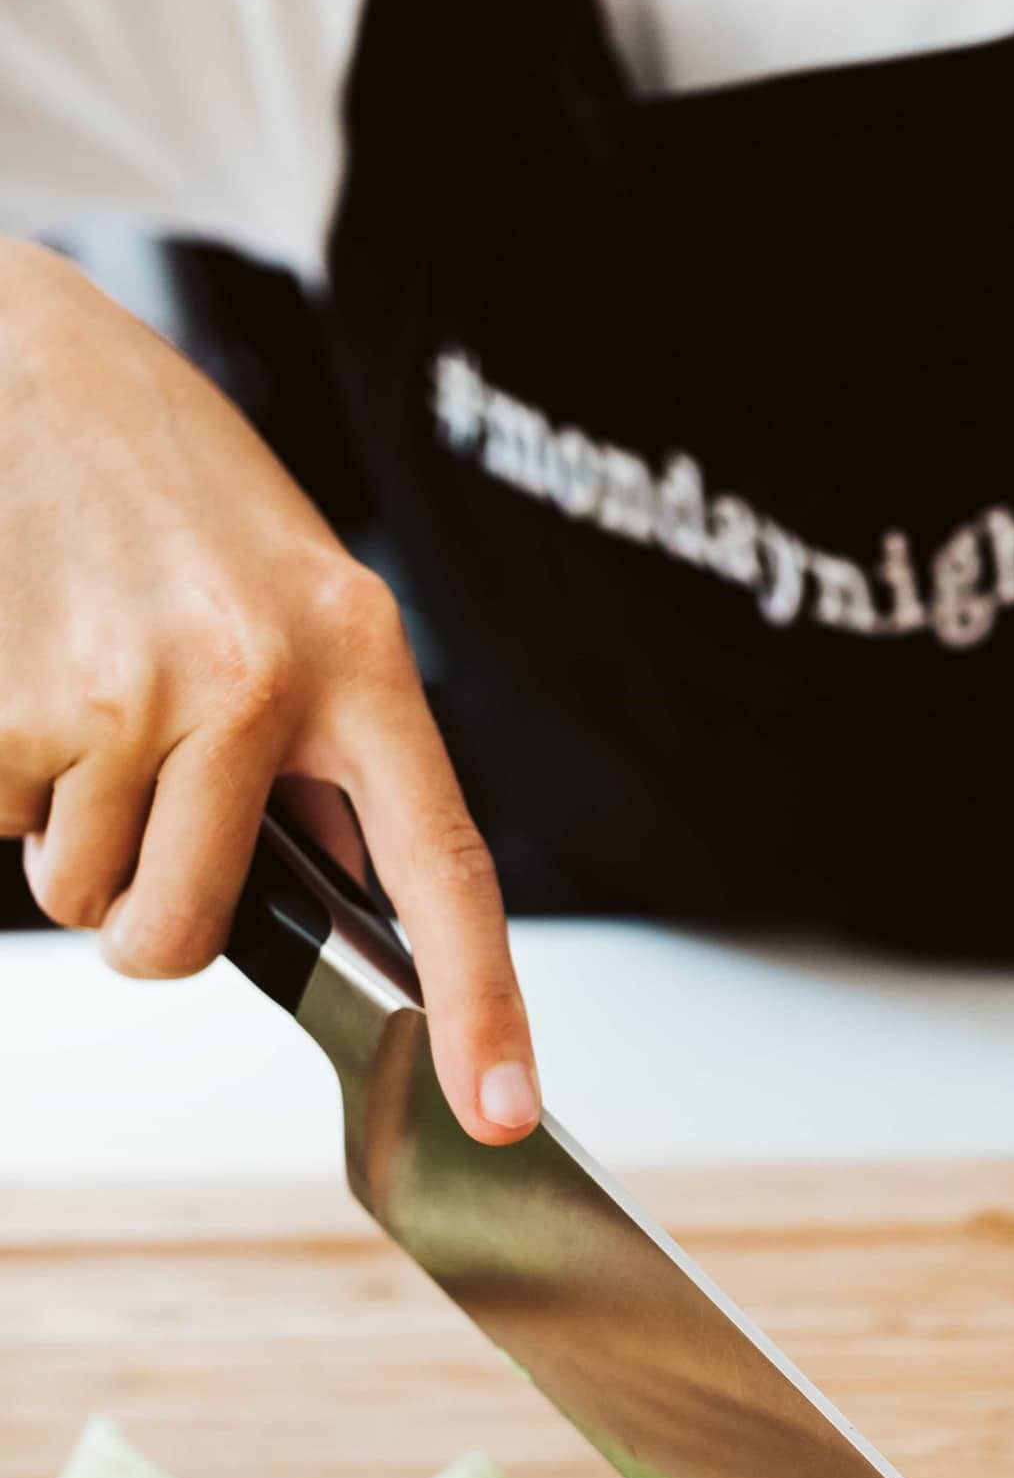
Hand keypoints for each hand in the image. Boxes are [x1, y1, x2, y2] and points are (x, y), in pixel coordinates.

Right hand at [0, 241, 535, 1141]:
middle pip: (190, 933)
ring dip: (69, 838)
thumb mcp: (310, 603)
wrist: (38, 368)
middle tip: (142, 829)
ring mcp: (129, 694)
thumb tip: (359, 908)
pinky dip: (7, 781)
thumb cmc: (186, 495)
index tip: (499, 1109)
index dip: (480, 1004)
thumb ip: (336, 756)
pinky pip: (0, 826)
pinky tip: (38, 675)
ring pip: (83, 895)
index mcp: (361, 660)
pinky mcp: (17, 702)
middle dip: (149, 926)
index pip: (445, 866)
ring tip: (91, 707)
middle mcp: (256, 682)